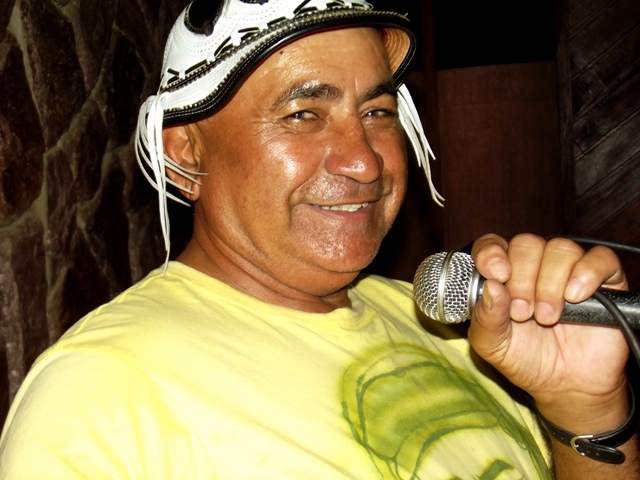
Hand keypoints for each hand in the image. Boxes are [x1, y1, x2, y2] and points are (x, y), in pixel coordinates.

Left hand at [467, 233, 629, 431]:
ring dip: (549, 284)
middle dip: (521, 279)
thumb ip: (485, 316)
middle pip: (527, 244)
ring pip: (560, 249)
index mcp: (504, 274)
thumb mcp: (492, 345)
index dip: (491, 253)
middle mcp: (536, 265)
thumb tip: (490, 286)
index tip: (497, 275)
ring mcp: (570, 269)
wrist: (566, 386)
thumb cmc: (525, 359)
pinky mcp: (605, 279)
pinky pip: (600, 258)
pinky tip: (575, 298)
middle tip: (522, 313)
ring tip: (547, 318)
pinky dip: (586, 274)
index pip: (493, 244)